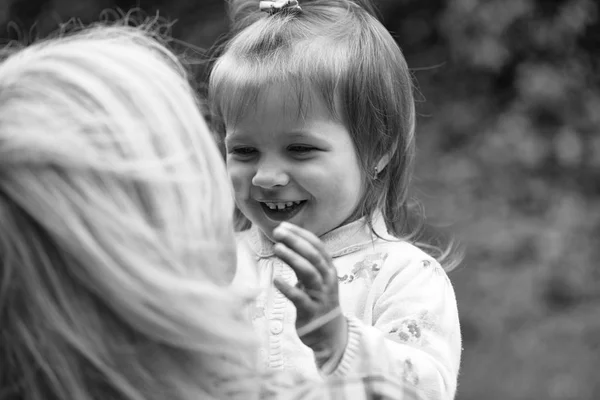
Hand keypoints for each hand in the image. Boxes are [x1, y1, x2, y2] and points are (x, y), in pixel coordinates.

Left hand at [272, 222, 347, 366]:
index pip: (317, 245)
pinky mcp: (312, 311)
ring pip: (309, 273)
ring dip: (293, 258)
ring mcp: (321, 295)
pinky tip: (276, 280)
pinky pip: (300, 298)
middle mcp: (327, 279)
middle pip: (313, 255)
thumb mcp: (315, 278)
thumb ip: (305, 261)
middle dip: (296, 241)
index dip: (300, 234)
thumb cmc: (318, 300)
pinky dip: (288, 288)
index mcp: (328, 268)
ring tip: (276, 248)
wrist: (329, 333)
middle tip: (278, 232)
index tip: (284, 225)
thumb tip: (287, 239)